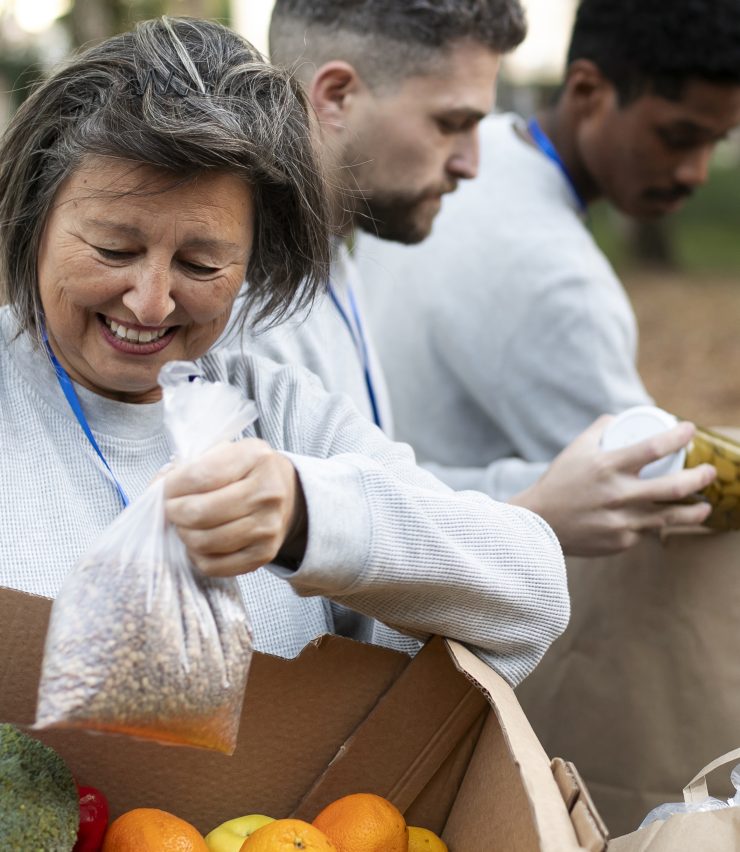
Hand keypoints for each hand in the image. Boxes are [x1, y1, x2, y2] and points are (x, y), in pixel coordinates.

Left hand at [164, 439, 306, 575]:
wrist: (285, 495)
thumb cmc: (244, 472)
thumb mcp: (225, 453)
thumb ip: (190, 465)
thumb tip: (157, 487)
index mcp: (255, 457)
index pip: (199, 476)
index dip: (172, 486)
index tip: (165, 489)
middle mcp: (267, 492)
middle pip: (200, 513)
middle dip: (174, 512)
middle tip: (171, 509)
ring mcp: (268, 526)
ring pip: (204, 542)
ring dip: (184, 534)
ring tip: (185, 524)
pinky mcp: (264, 554)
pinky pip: (215, 565)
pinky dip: (197, 556)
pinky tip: (200, 542)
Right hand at [511, 415, 716, 555]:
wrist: (539, 522)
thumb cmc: (559, 481)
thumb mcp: (576, 449)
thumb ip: (600, 430)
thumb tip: (622, 418)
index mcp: (607, 466)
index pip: (653, 447)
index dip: (678, 436)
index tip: (690, 430)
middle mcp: (618, 494)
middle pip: (674, 486)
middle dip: (700, 477)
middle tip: (709, 472)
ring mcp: (621, 520)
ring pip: (671, 516)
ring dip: (695, 511)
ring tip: (704, 506)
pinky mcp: (621, 541)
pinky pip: (648, 531)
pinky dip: (656, 524)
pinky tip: (663, 521)